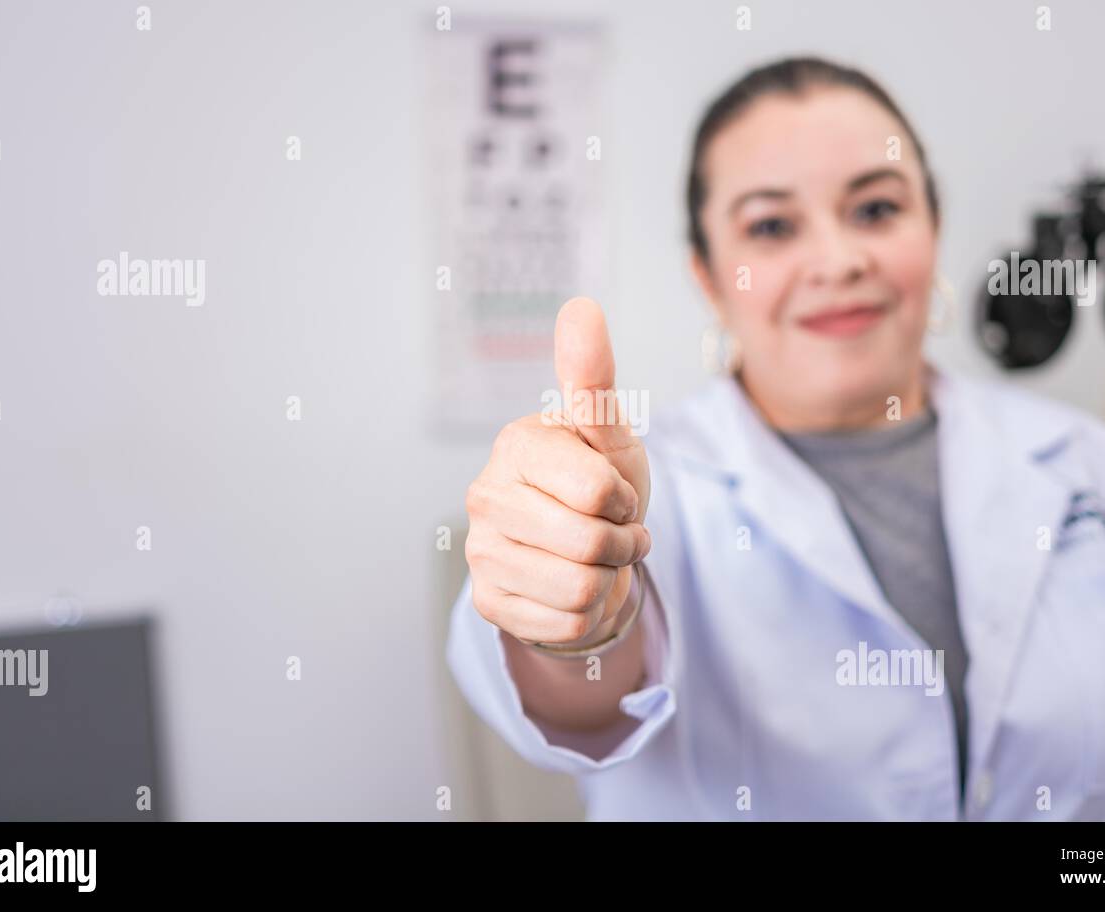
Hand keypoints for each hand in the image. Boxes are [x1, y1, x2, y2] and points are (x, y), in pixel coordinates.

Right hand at [464, 296, 651, 647]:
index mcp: (516, 446)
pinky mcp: (488, 603)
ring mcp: (480, 552)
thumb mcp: (609, 436)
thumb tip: (581, 306)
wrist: (586, 551)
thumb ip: (594, 379)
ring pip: (578, 590)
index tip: (616, 493)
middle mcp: (485, 496)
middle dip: (622, 545)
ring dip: (608, 580)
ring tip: (597, 560)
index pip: (598, 491)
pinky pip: (564, 625)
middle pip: (589, 544)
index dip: (624, 499)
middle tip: (616, 533)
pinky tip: (576, 589)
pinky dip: (588, 614)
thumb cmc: (598, 483)